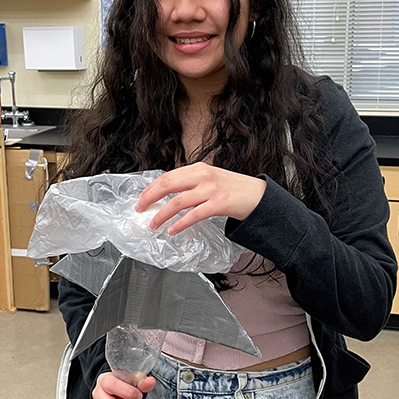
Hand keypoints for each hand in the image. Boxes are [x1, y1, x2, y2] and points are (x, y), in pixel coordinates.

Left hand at [135, 162, 266, 233]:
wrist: (258, 195)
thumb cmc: (233, 188)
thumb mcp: (210, 178)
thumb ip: (192, 182)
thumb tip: (168, 194)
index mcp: (199, 168)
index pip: (168, 176)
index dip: (152, 187)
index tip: (142, 197)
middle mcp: (203, 176)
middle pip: (168, 184)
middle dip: (150, 198)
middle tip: (140, 208)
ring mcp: (211, 189)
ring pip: (178, 201)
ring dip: (162, 215)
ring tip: (154, 224)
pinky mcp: (219, 203)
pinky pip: (193, 215)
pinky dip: (180, 224)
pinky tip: (172, 230)